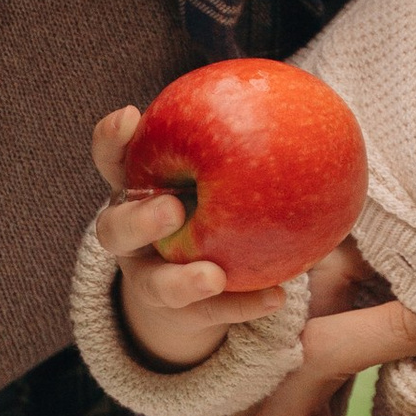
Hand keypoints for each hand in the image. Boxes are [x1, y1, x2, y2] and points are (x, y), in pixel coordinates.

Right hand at [92, 103, 294, 368]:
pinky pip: (210, 315)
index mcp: (133, 193)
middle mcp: (130, 239)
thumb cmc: (204, 206)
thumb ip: (235, 147)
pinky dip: (242, 306)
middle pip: (115, 230)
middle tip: (172, 210)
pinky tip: (275, 298)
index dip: (112, 140)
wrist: (191, 285)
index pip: (111, 161)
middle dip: (140, 219)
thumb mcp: (209, 176)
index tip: (132, 115)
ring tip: (213, 276)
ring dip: (183, 281)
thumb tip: (304, 99)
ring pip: (155, 285)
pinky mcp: (181, 316)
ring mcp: (150, 280)